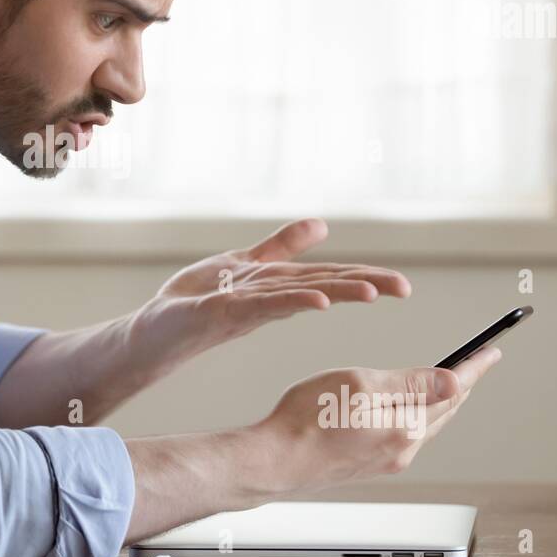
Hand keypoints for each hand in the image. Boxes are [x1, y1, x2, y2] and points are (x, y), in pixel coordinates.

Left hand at [129, 218, 411, 368]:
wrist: (151, 332)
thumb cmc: (196, 301)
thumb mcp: (244, 264)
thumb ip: (283, 247)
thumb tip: (322, 225)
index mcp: (275, 287)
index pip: (326, 279)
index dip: (364, 278)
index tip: (403, 284)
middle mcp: (266, 299)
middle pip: (319, 287)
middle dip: (362, 285)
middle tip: (405, 288)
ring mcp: (243, 307)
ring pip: (295, 296)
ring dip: (332, 292)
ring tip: (369, 292)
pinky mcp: (217, 312)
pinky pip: (258, 305)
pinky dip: (287, 302)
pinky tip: (315, 302)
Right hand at [248, 345, 502, 496]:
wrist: (274, 461)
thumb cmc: (307, 420)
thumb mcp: (360, 385)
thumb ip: (410, 383)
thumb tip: (454, 380)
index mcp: (405, 427)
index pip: (451, 391)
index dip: (474, 368)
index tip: (493, 352)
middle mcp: (402, 448)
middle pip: (444, 410)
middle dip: (463, 384)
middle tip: (479, 363)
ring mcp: (386, 459)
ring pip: (426, 425)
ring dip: (443, 402)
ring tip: (453, 383)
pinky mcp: (369, 463)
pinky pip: (407, 435)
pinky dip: (420, 416)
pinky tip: (410, 410)